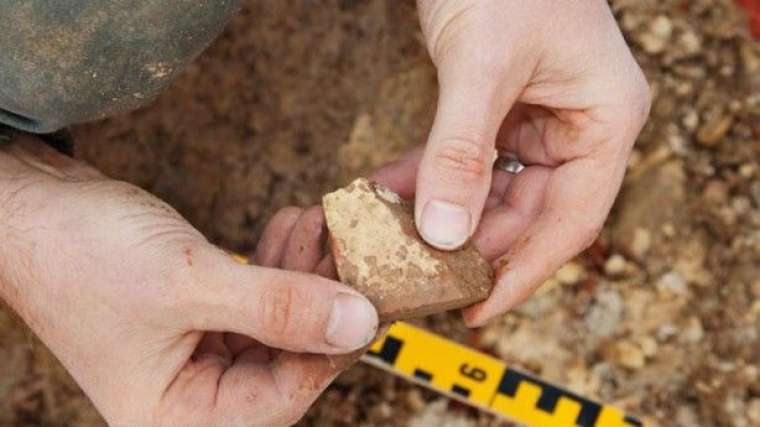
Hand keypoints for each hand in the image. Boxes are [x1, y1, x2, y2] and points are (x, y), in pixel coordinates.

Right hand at [0, 136, 377, 425]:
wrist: (32, 211)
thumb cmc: (80, 255)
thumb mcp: (188, 283)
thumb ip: (276, 306)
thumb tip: (357, 322)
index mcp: (178, 415)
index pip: (283, 394)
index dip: (331, 345)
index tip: (371, 296)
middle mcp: (190, 394)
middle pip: (286, 358)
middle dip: (320, 299)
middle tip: (348, 250)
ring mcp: (197, 353)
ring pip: (278, 323)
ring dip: (303, 274)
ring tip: (319, 225)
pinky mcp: (201, 316)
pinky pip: (258, 298)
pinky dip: (278, 263)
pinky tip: (291, 227)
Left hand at [375, 0, 650, 325]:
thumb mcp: (481, 64)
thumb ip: (462, 150)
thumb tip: (444, 233)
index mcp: (604, 119)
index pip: (572, 219)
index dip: (525, 271)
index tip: (478, 309)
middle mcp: (578, 126)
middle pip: (528, 212)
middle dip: (471, 244)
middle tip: (420, 276)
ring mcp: (540, 120)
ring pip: (493, 192)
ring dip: (445, 213)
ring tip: (396, 237)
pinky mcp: (502, 111)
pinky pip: (469, 161)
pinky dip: (433, 177)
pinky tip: (393, 193)